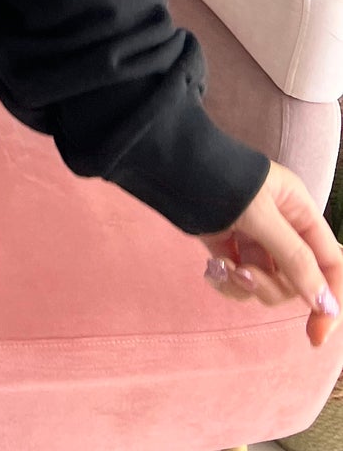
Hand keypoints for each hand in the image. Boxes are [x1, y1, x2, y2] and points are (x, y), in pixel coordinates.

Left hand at [198, 158, 342, 349]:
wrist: (169, 162)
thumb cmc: (220, 177)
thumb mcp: (261, 216)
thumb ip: (294, 259)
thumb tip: (325, 304)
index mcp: (299, 211)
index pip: (330, 263)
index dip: (329, 300)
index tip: (315, 334)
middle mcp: (282, 226)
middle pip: (296, 280)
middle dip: (270, 286)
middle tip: (244, 273)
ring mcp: (255, 237)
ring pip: (266, 284)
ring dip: (245, 284)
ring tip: (223, 266)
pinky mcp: (228, 245)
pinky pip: (239, 279)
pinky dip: (227, 280)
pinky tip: (210, 269)